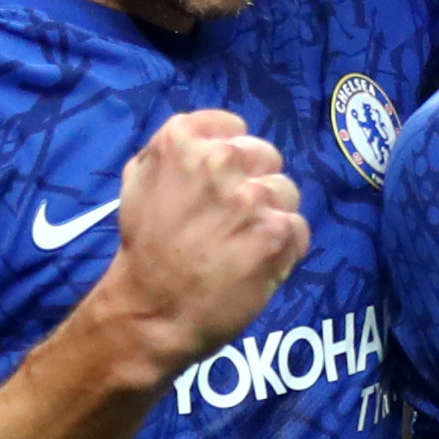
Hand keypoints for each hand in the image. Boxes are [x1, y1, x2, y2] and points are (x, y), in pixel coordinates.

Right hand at [90, 110, 302, 375]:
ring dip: (270, 216)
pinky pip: (298, 228)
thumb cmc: (146, 248)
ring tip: (238, 245)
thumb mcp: (140, 181)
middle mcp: (220, 159)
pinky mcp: (276, 231)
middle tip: (228, 220)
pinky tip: (255, 263)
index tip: (217, 184)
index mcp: (182, 139)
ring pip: (286, 192)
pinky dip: (284, 248)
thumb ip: (176, 152)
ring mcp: (251, 196)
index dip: (231, 158)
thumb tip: (212, 136)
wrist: (151, 311)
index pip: (234, 127)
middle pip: (266, 157)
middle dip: (254, 184)